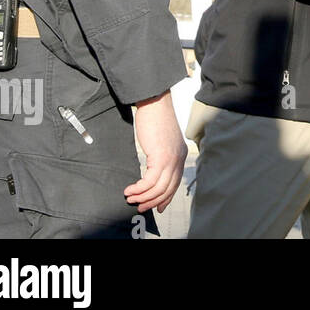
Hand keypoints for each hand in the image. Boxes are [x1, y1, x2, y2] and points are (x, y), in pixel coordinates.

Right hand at [128, 90, 187, 213]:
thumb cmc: (155, 119)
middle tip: (139, 207)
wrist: (155, 103)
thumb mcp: (162, 140)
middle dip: (153, 201)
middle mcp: (179, 159)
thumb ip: (162, 155)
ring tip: (130, 199)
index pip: (175, 183)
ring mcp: (171, 159)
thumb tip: (153, 168)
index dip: (166, 198)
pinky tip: (129, 190)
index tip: (156, 207)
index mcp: (180, 155)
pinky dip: (138, 189)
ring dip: (143, 197)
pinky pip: (149, 181)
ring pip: (158, 188)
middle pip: (168, 189)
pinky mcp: (160, 157)